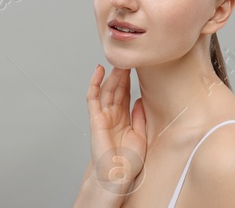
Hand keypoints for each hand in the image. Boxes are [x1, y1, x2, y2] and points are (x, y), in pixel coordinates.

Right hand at [84, 66, 146, 196]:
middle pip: (116, 89)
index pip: (125, 95)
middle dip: (121, 74)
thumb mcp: (141, 136)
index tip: (136, 66)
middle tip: (128, 58)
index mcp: (123, 120)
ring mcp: (103, 116)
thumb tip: (140, 101)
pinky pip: (93, 98)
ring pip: (106, 90)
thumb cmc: (128, 162)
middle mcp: (112, 116)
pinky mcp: (95, 119)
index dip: (129, 80)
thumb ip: (139, 118)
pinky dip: (95, 83)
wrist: (117, 176)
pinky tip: (99, 71)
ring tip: (118, 61)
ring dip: (112, 76)